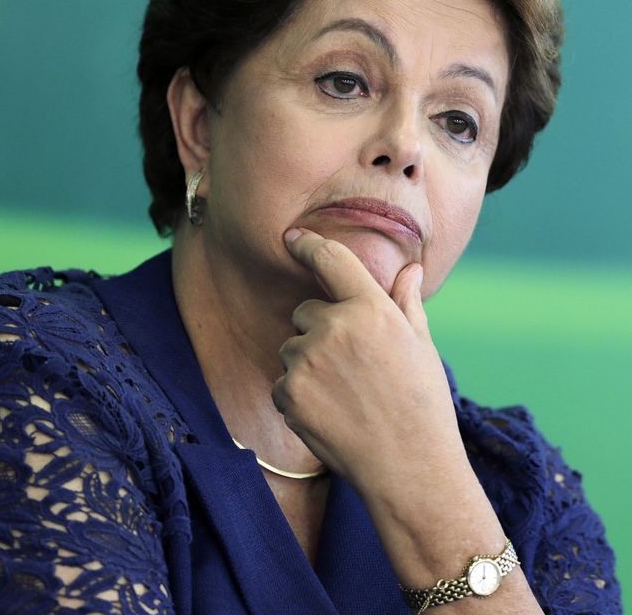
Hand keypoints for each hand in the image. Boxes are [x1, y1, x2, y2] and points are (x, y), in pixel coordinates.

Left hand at [271, 227, 464, 497]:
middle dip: (320, 329)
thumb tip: (412, 269)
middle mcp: (334, 327)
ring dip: (308, 363)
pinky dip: (298, 395)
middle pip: (305, 311)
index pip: (330, 259)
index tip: (292, 237)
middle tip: (352, 365)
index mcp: (370, 308)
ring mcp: (306, 361)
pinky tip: (330, 413)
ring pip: (292, 348)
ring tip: (345, 394)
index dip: (307, 243)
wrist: (410, 468)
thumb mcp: (421, 346)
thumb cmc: (422, 403)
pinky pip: (282, 382)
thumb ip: (406, 302)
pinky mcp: (288, 394)